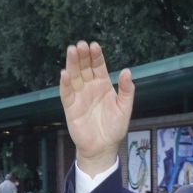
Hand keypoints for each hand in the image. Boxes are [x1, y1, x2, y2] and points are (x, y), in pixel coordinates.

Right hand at [59, 41, 133, 175]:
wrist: (103, 147)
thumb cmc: (114, 128)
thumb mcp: (125, 108)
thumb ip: (126, 90)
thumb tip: (127, 71)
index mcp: (103, 85)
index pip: (98, 66)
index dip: (96, 56)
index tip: (95, 46)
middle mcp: (89, 87)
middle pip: (84, 68)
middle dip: (83, 56)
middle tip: (81, 45)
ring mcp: (79, 96)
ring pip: (74, 76)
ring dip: (72, 64)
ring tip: (72, 51)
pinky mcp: (70, 107)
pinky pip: (66, 93)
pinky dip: (65, 84)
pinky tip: (65, 73)